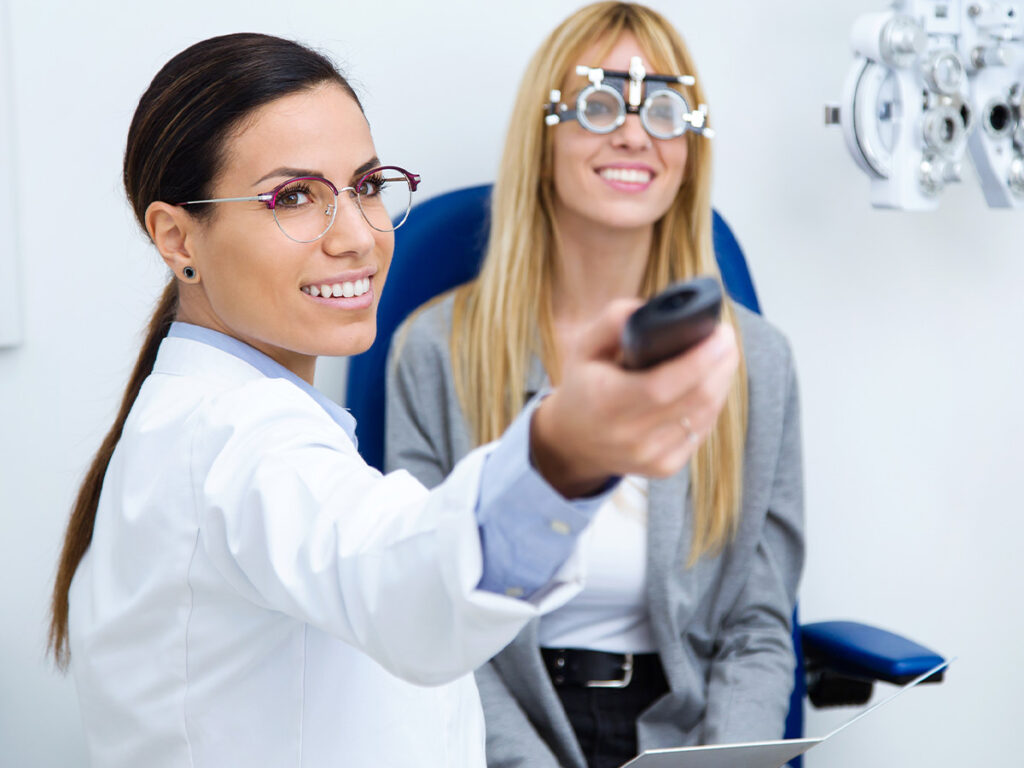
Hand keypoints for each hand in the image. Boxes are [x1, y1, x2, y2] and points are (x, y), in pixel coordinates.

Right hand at [530, 299, 738, 497]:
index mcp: (606, 402)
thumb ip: (612, 321)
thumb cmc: (584, 386)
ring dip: (722, 382)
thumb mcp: (584, 347)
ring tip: (723, 356)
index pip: (663, 384)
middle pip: (696, 399)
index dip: (701, 359)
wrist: (572, 442)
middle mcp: (629, 436)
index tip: (721, 333)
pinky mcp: (665, 467)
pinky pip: (702, 431)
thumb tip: (650, 309)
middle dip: (722, 364)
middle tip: (727, 338)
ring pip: (706, 415)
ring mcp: (650, 456)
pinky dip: (712, 405)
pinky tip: (710, 386)